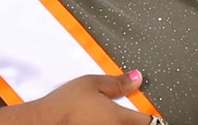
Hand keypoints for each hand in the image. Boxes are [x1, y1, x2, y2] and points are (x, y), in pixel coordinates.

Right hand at [31, 71, 158, 124]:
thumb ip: (118, 82)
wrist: (42, 123)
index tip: (154, 115)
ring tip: (115, 117)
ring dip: (124, 124)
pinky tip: (101, 121)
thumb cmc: (65, 104)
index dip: (153, 117)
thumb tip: (137, 78)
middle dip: (138, 122)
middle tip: (135, 116)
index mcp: (119, 118)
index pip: (148, 121)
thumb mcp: (92, 83)